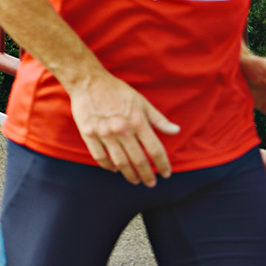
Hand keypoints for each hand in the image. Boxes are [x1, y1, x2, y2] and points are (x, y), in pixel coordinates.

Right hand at [67, 71, 178, 185]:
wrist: (88, 82)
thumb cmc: (117, 91)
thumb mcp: (142, 102)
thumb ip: (159, 119)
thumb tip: (176, 131)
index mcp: (137, 122)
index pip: (155, 149)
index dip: (163, 164)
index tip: (167, 173)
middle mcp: (122, 130)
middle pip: (138, 160)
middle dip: (147, 175)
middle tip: (151, 183)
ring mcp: (104, 133)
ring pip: (120, 162)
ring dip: (130, 175)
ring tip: (135, 180)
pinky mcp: (89, 134)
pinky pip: (100, 156)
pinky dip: (108, 166)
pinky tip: (114, 169)